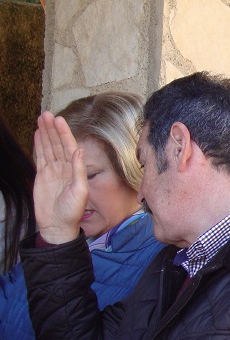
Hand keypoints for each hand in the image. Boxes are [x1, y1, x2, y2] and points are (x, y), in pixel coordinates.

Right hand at [33, 112, 87, 243]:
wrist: (57, 225)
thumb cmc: (72, 211)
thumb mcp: (80, 191)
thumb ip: (79, 170)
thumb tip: (79, 150)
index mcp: (75, 170)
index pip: (69, 147)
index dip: (64, 133)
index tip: (58, 120)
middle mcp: (64, 168)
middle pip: (57, 144)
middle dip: (53, 129)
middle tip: (46, 114)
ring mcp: (53, 171)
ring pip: (49, 148)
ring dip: (45, 134)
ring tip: (41, 119)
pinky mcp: (42, 176)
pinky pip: (41, 157)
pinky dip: (39, 145)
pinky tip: (38, 134)